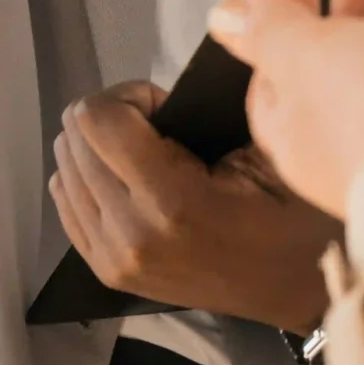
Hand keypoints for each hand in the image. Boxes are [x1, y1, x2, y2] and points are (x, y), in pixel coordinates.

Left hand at [50, 80, 338, 333]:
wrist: (300, 290)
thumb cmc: (296, 212)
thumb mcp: (269, 147)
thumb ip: (218, 106)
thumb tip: (177, 74)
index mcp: (170, 201)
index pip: (99, 118)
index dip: (131, 94)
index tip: (165, 105)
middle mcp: (130, 233)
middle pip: (74, 138)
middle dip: (114, 117)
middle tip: (159, 127)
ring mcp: (114, 259)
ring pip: (63, 167)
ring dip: (99, 148)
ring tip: (147, 157)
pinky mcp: (107, 274)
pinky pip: (65, 201)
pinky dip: (88, 178)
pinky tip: (128, 180)